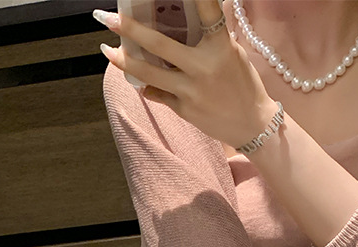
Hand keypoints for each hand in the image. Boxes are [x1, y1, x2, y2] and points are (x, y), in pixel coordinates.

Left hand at [95, 1, 275, 148]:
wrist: (251, 124)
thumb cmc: (242, 83)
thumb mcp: (232, 52)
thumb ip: (209, 37)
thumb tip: (182, 20)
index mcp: (220, 45)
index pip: (206, 9)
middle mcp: (203, 66)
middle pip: (158, 44)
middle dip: (129, 28)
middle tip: (106, 17)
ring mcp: (191, 90)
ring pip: (148, 73)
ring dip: (123, 61)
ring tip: (106, 49)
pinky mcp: (184, 108)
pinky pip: (157, 92)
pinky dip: (145, 84)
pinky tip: (133, 76)